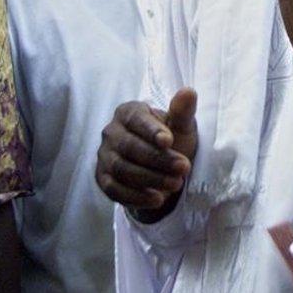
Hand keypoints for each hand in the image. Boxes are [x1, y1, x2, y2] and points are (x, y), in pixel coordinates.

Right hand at [95, 88, 197, 219]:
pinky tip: (157, 200)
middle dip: (158, 159)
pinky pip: (114, 189)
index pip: (136, 120)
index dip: (151, 130)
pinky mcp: (103, 178)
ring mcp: (104, 156)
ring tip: (176, 184)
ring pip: (122, 169)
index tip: (169, 141)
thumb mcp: (181, 126)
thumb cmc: (171, 140)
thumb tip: (189, 92)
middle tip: (183, 168)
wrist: (161, 168)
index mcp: (128, 112)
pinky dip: (136, 197)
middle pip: (129, 147)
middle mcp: (111, 132)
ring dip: (150, 179)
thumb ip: (182, 111)